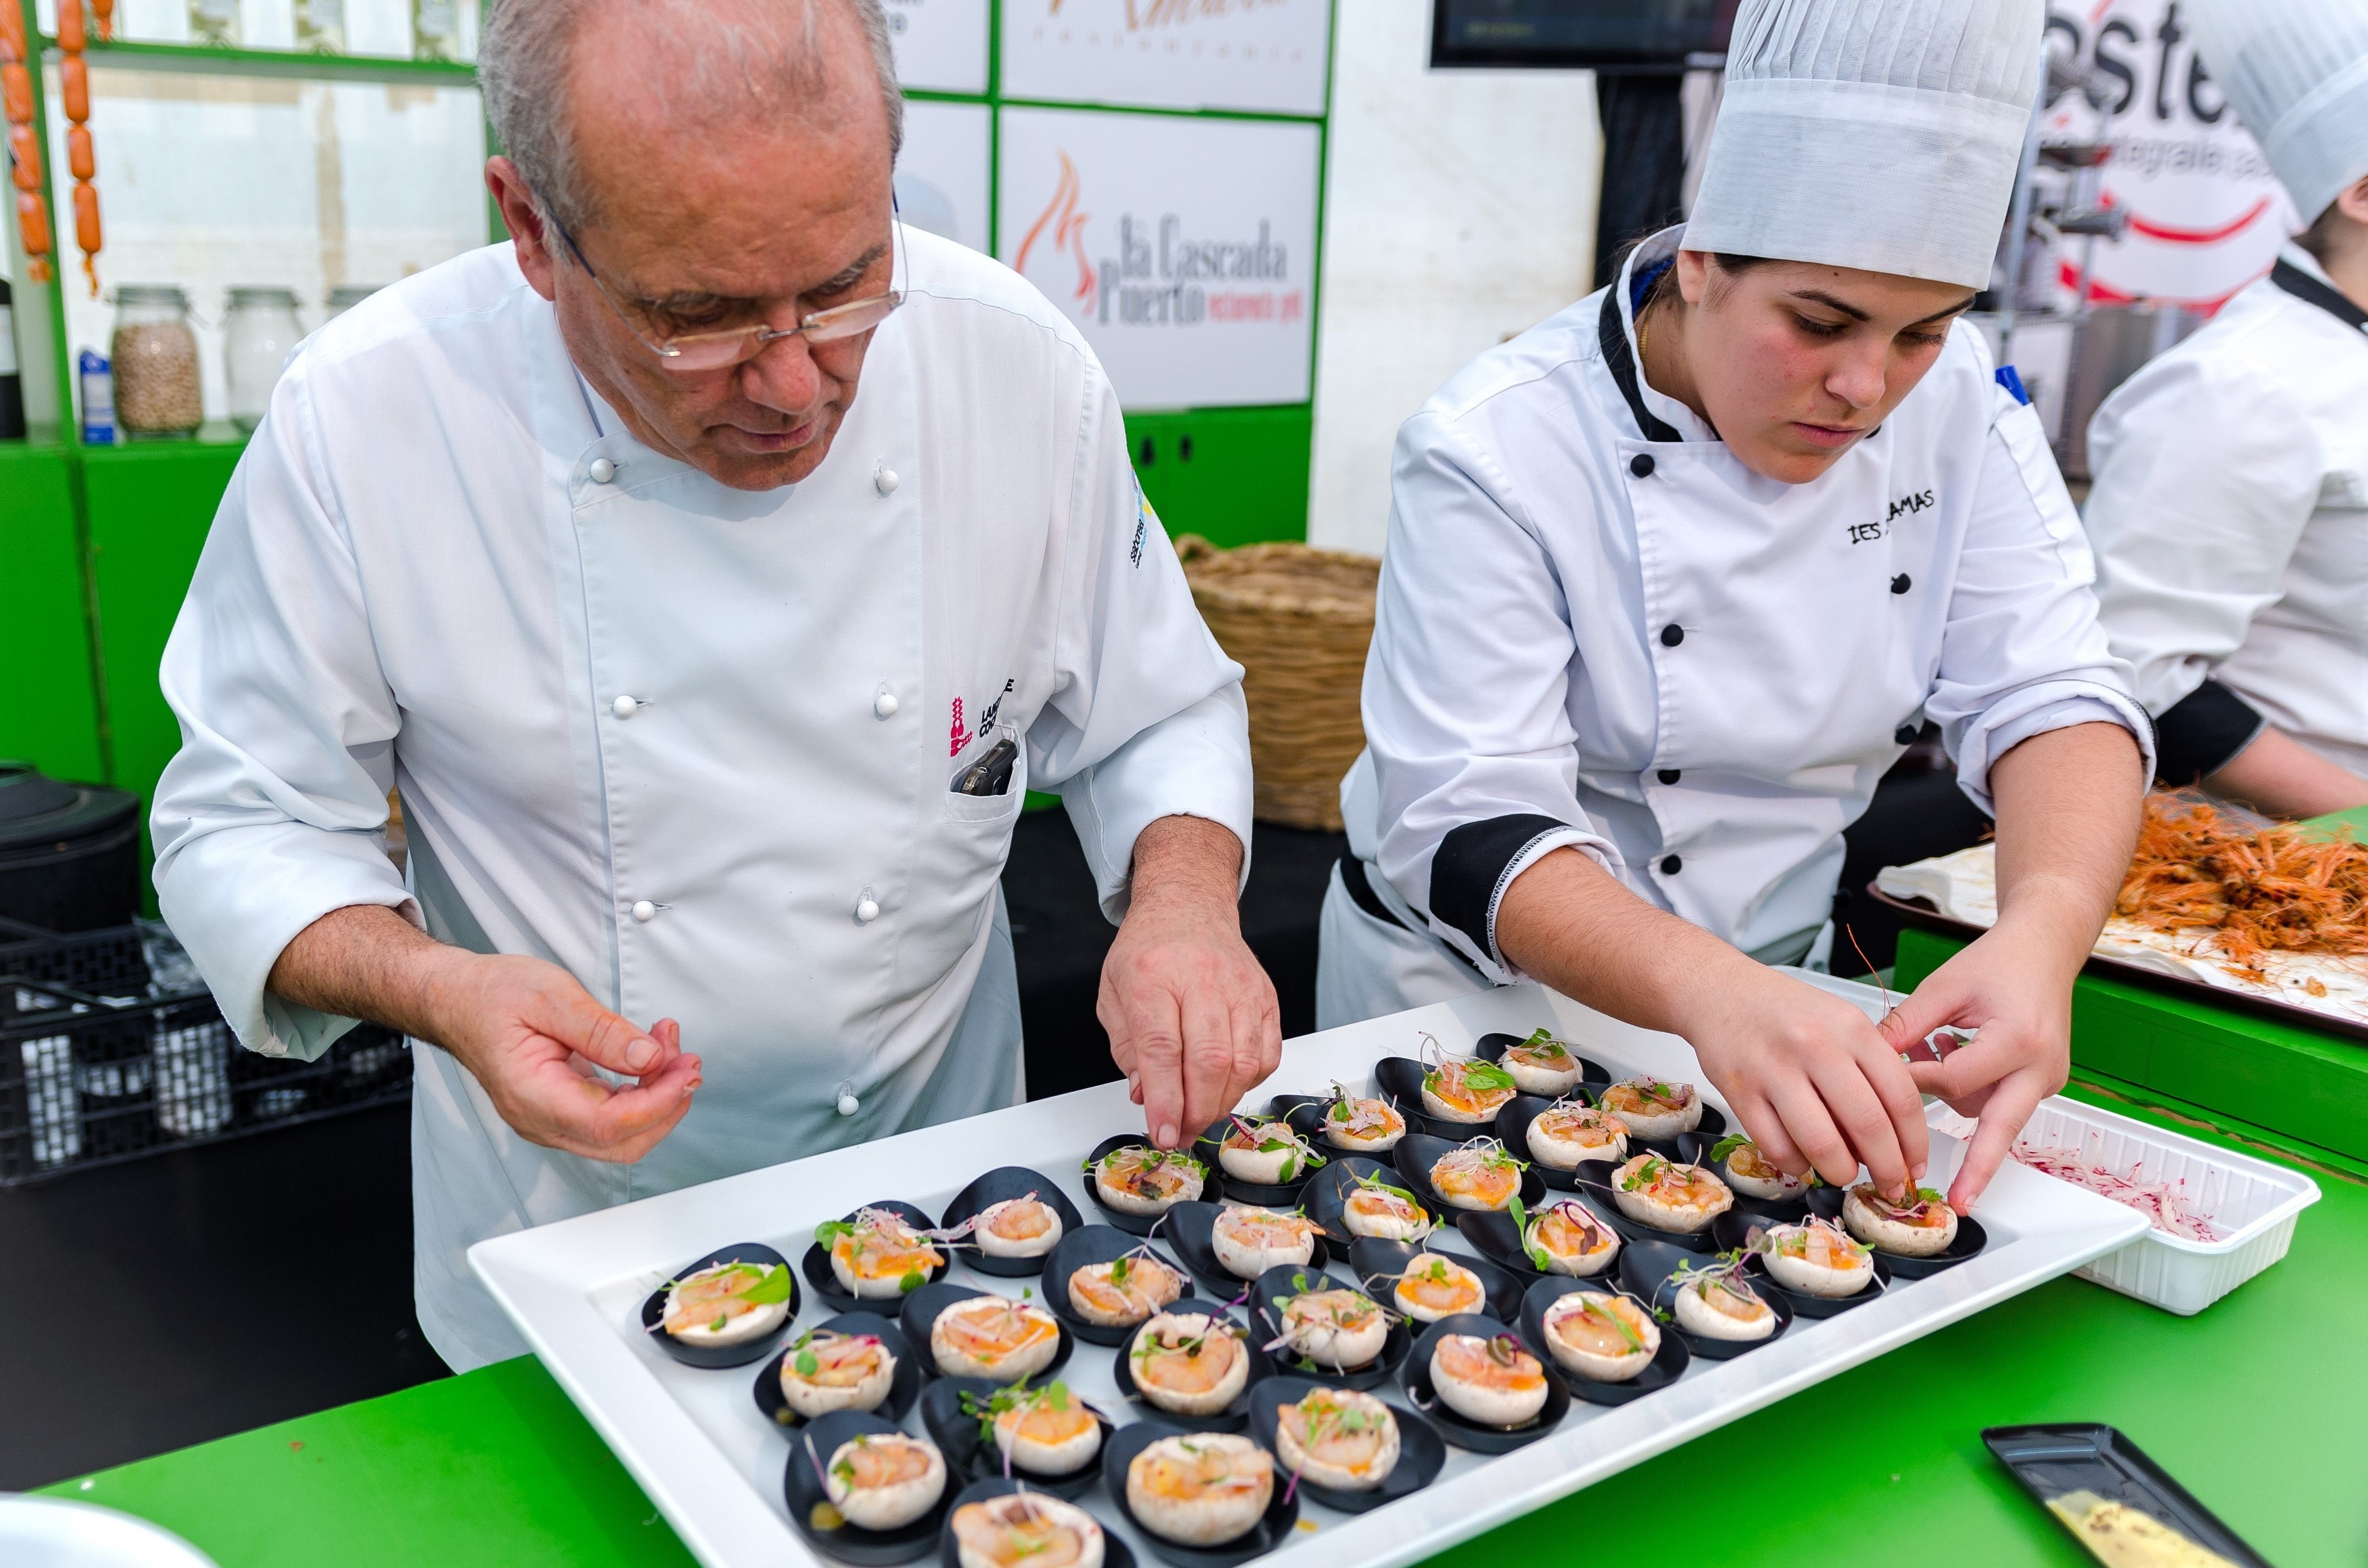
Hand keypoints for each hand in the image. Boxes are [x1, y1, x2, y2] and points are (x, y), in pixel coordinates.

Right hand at [416, 948, 703, 1161]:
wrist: (459, 1000)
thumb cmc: (492, 996)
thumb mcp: (550, 995)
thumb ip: (600, 1030)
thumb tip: (647, 1058)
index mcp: (532, 1095)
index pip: (609, 1124)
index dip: (657, 1102)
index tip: (683, 1071)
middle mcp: (540, 1119)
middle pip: (622, 1142)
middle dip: (667, 1104)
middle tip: (687, 1059)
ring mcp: (550, 1120)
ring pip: (621, 1134)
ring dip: (657, 1095)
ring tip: (669, 1046)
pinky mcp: (561, 1110)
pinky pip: (611, 1117)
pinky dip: (641, 1091)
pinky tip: (649, 1056)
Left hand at [1098, 815, 1280, 1148]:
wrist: (1188, 907)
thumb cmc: (1149, 952)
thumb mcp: (1114, 995)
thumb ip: (1127, 1050)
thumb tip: (1146, 1096)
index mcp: (1151, 977)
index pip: (1162, 1049)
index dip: (1164, 1099)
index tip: (1162, 1133)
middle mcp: (1201, 979)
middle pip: (1209, 1060)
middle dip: (1196, 1110)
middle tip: (1182, 1132)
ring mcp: (1240, 987)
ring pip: (1243, 1061)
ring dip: (1222, 1102)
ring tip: (1201, 1114)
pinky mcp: (1265, 996)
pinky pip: (1267, 1053)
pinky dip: (1249, 1081)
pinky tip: (1227, 1085)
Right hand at [1678, 960, 1929, 1197]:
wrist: (1719, 991)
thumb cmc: (1785, 1011)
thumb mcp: (1840, 1022)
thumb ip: (1870, 1070)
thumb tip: (1892, 1137)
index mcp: (1851, 1028)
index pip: (1900, 1097)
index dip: (1914, 1143)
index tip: (1915, 1167)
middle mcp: (1815, 1045)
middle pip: (1868, 1126)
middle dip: (1887, 1169)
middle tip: (1890, 1186)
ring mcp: (1774, 1069)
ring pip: (1821, 1143)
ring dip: (1840, 1171)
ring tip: (1843, 1173)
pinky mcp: (1739, 1090)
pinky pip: (1776, 1147)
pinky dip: (1796, 1165)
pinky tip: (1802, 1160)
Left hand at [1881, 918, 2073, 1213]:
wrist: (2045, 950)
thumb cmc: (1997, 962)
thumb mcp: (1944, 987)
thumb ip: (1907, 1026)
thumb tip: (1869, 1061)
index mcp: (2019, 1040)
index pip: (1957, 1080)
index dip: (1919, 1077)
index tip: (1893, 1071)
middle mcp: (2041, 1067)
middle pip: (2001, 1128)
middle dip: (1980, 1167)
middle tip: (1959, 1201)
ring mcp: (2046, 1080)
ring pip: (1990, 1111)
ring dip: (1955, 1092)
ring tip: (1940, 1042)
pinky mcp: (2042, 1083)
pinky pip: (1998, 1100)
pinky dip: (1970, 1086)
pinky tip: (1955, 1048)